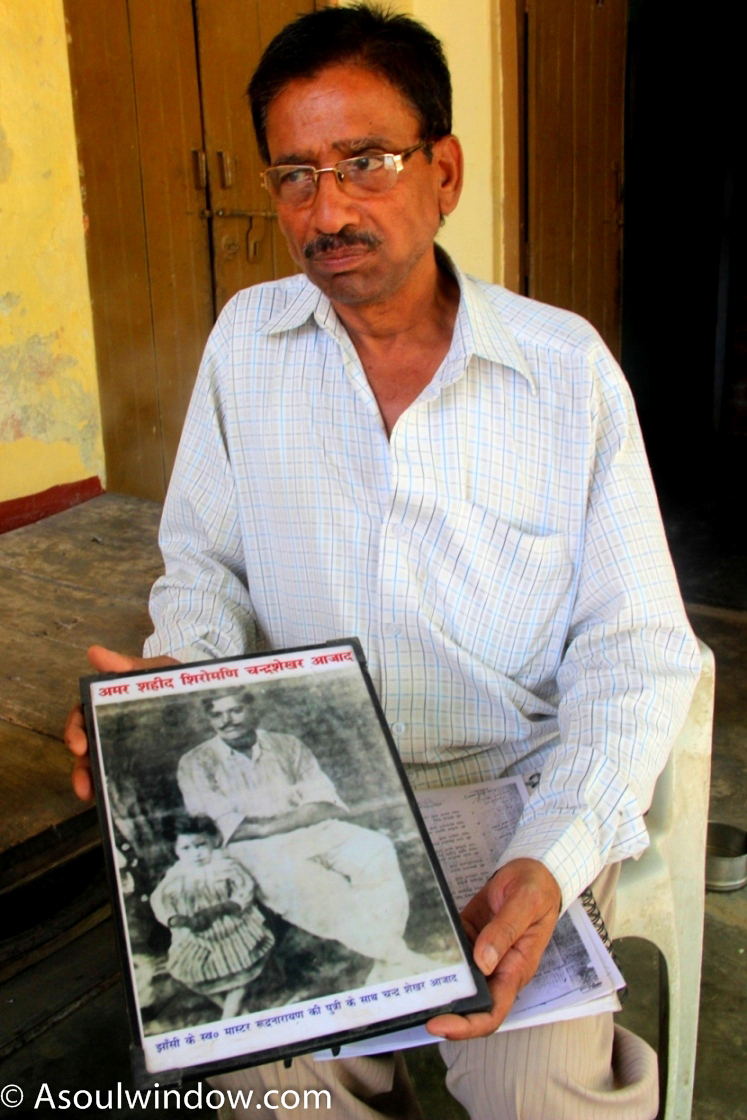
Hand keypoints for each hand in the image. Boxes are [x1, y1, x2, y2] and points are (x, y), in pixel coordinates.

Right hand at [64, 645, 178, 800]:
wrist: (207, 695)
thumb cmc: (173, 680)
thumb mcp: (155, 670)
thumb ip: (127, 666)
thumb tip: (94, 652)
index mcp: (108, 705)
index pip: (81, 717)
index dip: (74, 731)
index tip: (77, 745)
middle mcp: (111, 728)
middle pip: (85, 748)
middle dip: (80, 765)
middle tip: (83, 779)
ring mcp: (126, 748)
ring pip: (99, 767)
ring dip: (90, 782)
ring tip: (89, 794)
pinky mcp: (143, 764)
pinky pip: (124, 780)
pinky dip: (115, 790)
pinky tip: (113, 803)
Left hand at [426, 858, 561, 1039]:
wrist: (534, 870)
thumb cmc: (537, 889)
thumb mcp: (525, 903)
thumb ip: (505, 931)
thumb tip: (484, 962)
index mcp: (516, 968)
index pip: (493, 1011)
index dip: (467, 1025)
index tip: (440, 1025)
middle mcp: (498, 968)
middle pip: (472, 1005)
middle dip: (445, 1014)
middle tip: (414, 1010)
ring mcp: (483, 954)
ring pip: (459, 983)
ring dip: (437, 988)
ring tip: (407, 988)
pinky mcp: (470, 937)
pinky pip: (452, 954)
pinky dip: (434, 958)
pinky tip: (414, 955)